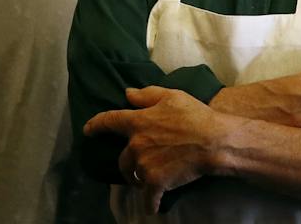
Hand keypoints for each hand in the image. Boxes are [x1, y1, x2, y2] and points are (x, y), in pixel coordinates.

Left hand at [84, 86, 221, 211]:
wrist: (212, 141)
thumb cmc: (194, 115)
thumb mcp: (172, 96)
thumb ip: (146, 95)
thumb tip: (127, 94)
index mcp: (137, 122)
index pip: (109, 121)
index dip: (96, 125)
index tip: (88, 130)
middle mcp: (135, 145)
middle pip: (122, 158)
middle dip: (129, 162)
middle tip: (142, 162)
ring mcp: (144, 165)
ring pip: (133, 176)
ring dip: (139, 178)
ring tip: (150, 178)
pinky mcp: (155, 183)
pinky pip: (147, 199)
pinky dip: (149, 203)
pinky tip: (152, 206)